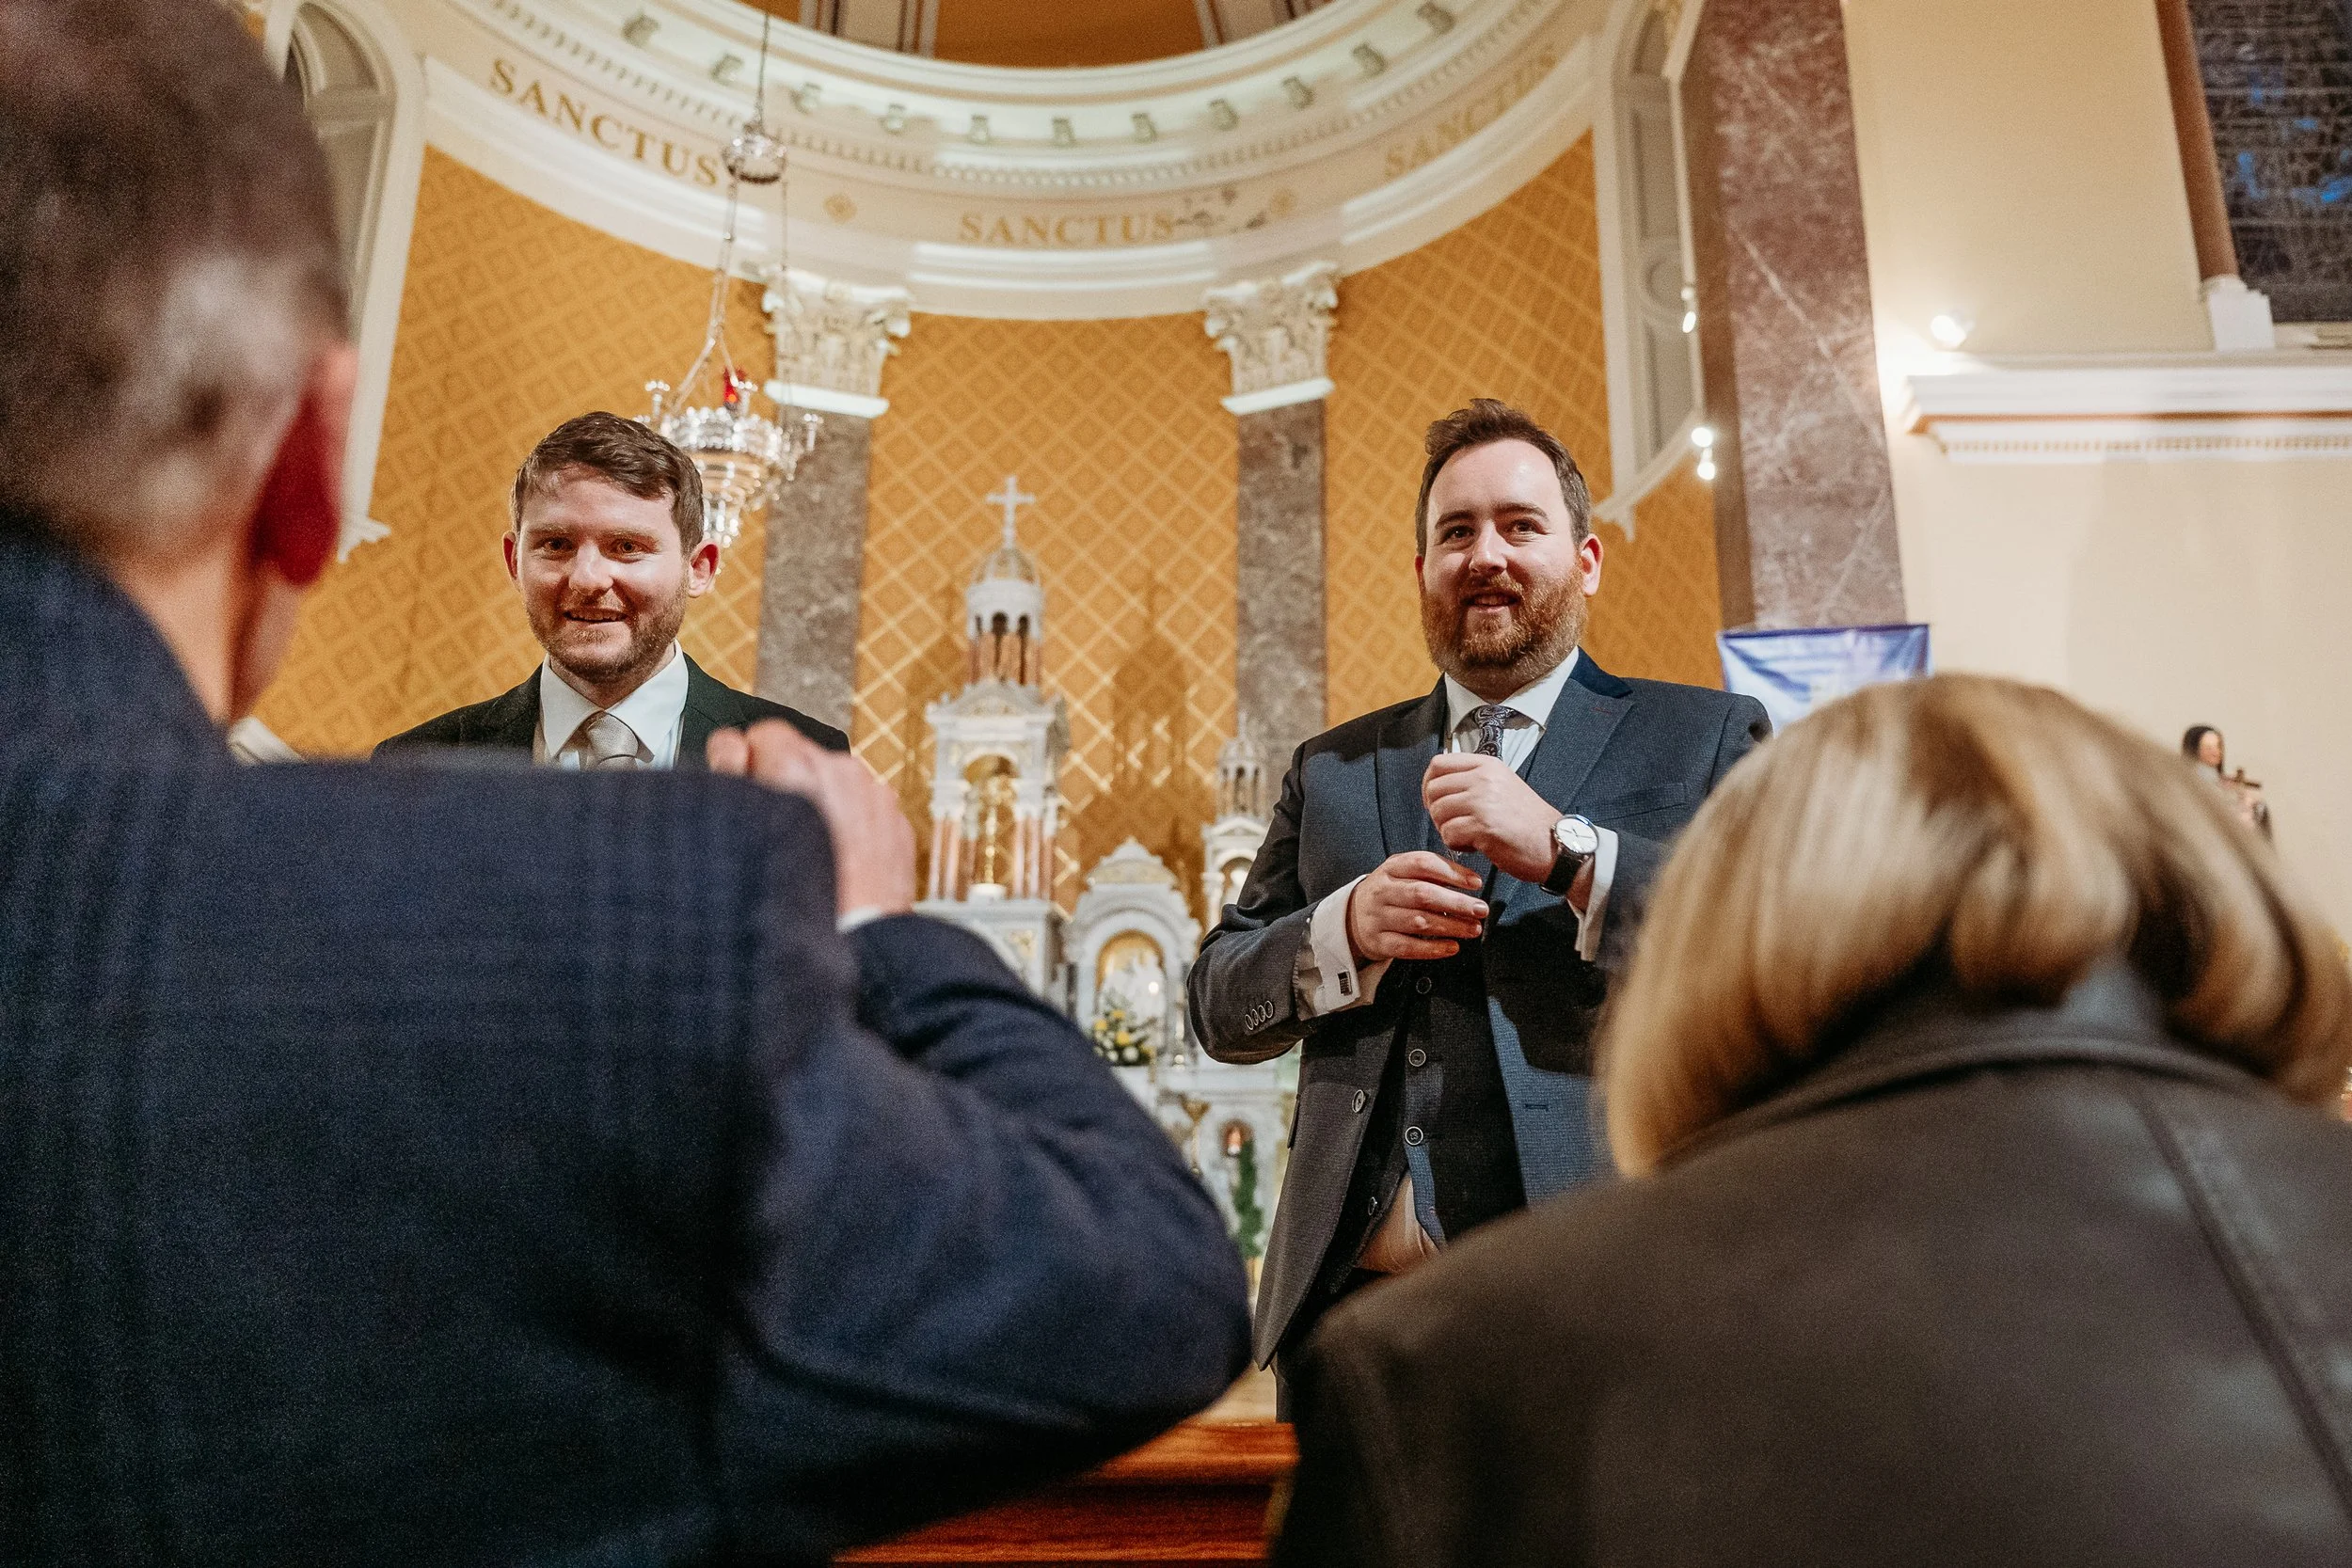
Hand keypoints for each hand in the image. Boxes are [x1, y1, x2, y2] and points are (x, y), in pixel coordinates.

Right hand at [708, 721, 915, 918]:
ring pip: (836, 784)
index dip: (749, 759)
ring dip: (821, 804)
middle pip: (803, 757)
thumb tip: (731, 746)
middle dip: (786, 782)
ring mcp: (875, 796)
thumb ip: (730, 770)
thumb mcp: (741, 825)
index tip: (746, 781)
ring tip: (808, 848)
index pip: (765, 733)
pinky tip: (836, 858)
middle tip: (774, 825)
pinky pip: (866, 811)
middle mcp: (843, 773)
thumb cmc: (796, 894)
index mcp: (800, 767)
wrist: (855, 938)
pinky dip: (851, 826)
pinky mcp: (896, 823)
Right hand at [1346, 852, 1488, 962]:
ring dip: (1450, 926)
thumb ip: (1431, 872)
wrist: (1353, 916)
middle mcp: (1382, 891)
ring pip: (1418, 922)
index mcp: (1391, 868)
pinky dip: (1433, 948)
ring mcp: (1379, 917)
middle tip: (1480, 909)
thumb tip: (1469, 881)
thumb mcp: (1403, 873)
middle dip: (1456, 903)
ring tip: (1473, 929)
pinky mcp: (1379, 942)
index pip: (1422, 863)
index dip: (1451, 872)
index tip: (1475, 882)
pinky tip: (1452, 946)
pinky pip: (1408, 947)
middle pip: (1422, 894)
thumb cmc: (1390, 892)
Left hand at [1423, 753, 1564, 888]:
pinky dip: (1457, 844)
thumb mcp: (1502, 786)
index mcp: (1487, 765)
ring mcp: (1483, 801)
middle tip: (1454, 824)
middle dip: (1436, 811)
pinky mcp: (1484, 826)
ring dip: (1447, 829)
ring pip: (1438, 812)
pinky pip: (1448, 834)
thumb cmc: (1527, 821)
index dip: (1429, 785)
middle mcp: (1484, 778)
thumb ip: (1473, 780)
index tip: (1437, 801)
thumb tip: (1437, 783)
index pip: (1438, 764)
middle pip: (1433, 789)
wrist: (1555, 844)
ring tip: (1468, 835)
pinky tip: (1475, 846)